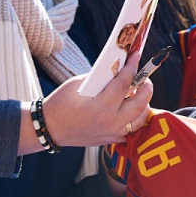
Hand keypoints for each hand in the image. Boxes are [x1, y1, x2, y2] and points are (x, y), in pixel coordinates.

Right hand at [32, 51, 154, 151]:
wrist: (49, 128)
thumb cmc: (61, 104)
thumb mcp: (78, 84)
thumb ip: (100, 77)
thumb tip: (118, 67)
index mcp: (101, 107)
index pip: (124, 83)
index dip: (132, 67)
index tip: (136, 56)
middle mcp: (110, 122)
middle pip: (141, 103)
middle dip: (146, 87)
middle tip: (144, 78)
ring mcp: (112, 133)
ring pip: (140, 118)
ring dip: (144, 104)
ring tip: (139, 93)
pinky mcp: (111, 140)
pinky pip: (132, 130)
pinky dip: (135, 118)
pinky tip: (131, 109)